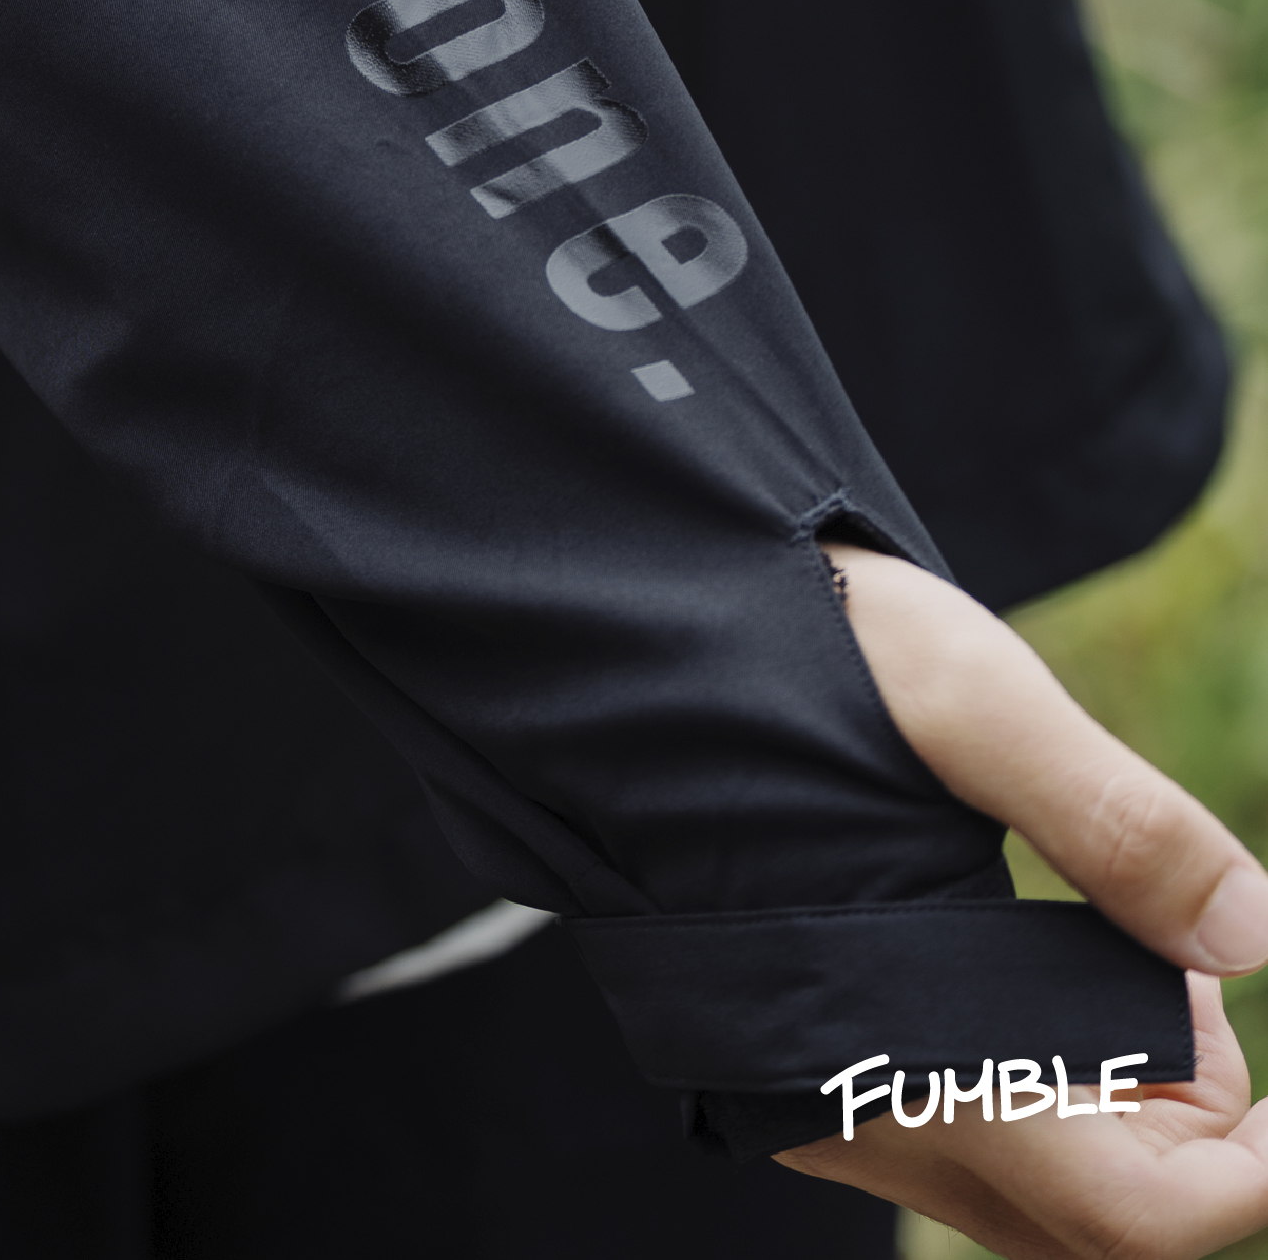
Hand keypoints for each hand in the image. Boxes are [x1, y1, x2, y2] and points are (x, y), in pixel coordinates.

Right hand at [781, 545, 1267, 1255]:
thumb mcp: (963, 694)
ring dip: (1123, 1104)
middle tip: (1180, 952)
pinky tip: (1034, 962)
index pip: (1137, 1217)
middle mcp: (859, 1115)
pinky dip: (1047, 1087)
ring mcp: (823, 1105)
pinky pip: (966, 1144)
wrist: (621, 626)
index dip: (1255, 1170)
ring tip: (1110, 937)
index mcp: (903, 1046)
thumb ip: (1114, 820)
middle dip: (1193, 1120)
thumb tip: (1259, 933)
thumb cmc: (783, 641)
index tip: (1256, 1038)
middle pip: (1098, 1223)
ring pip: (1034, 1192)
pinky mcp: (802, 1071)